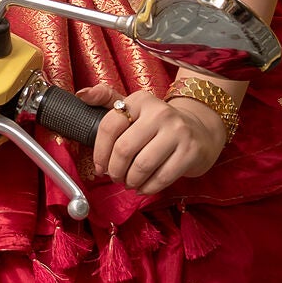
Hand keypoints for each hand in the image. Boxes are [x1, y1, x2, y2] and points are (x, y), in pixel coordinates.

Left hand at [78, 83, 228, 193]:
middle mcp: (160, 112)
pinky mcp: (190, 151)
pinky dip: (148, 188)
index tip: (100, 167)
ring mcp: (178, 131)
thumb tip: (81, 95)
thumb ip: (106, 99)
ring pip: (141, 166)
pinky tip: (144, 186)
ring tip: (130, 182)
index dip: (99, 153)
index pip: (109, 126)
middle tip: (116, 177)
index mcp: (141, 100)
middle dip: (115, 170)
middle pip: (124, 149)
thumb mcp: (134, 107)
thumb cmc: (158, 125)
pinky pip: (161, 178)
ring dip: (131, 181)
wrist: (200, 132)